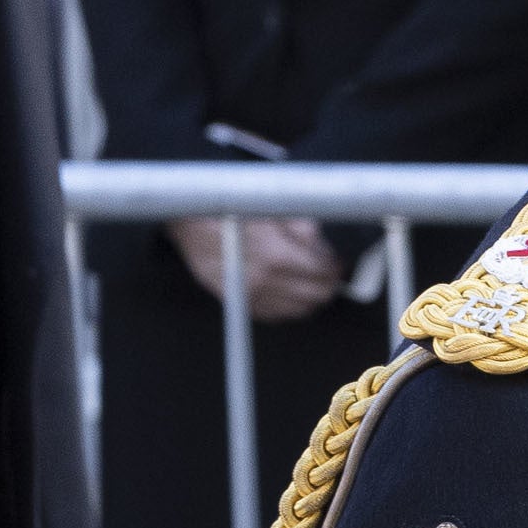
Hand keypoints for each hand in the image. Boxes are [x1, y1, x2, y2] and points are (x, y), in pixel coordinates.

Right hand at [169, 216, 346, 321]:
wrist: (189, 222)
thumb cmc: (230, 211)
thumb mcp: (273, 211)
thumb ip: (304, 229)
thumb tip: (325, 248)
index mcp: (275, 254)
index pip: (321, 272)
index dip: (334, 268)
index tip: (338, 264)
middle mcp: (262, 279)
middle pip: (314, 295)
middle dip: (327, 284)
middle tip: (330, 275)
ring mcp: (248, 294)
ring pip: (297, 310)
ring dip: (311, 299)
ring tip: (314, 285)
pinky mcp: (237, 302)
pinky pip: (273, 316)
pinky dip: (288, 308)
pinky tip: (291, 295)